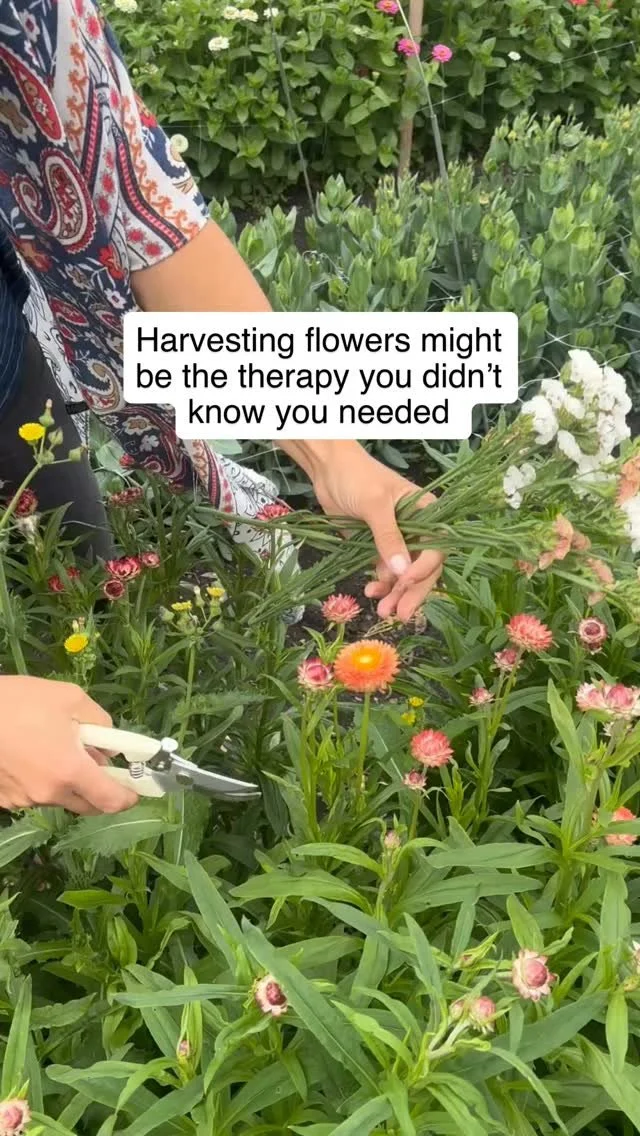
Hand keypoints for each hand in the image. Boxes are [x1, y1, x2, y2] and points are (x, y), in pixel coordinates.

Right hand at [0, 677, 138, 813]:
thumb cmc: (18, 701)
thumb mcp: (69, 698)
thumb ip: (100, 722)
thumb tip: (109, 744)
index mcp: (69, 771)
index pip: (110, 801)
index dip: (128, 797)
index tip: (135, 788)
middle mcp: (47, 793)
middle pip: (87, 804)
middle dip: (99, 789)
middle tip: (95, 761)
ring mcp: (22, 800)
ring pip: (58, 798)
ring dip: (66, 781)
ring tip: (53, 747)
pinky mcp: (3, 799)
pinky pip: (33, 794)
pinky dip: (40, 780)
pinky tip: (29, 754)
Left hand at [282, 441, 442, 621]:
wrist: (327, 470)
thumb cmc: (357, 476)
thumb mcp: (374, 504)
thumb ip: (388, 537)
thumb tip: (401, 571)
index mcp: (427, 512)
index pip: (436, 547)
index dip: (424, 568)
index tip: (405, 582)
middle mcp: (417, 529)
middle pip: (423, 568)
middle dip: (412, 591)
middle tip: (401, 614)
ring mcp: (398, 540)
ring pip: (404, 575)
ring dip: (396, 593)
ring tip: (382, 610)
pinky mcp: (378, 548)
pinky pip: (385, 572)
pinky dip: (381, 585)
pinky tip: (370, 590)